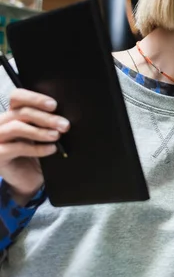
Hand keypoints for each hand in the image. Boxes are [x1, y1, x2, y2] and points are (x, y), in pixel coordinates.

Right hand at [0, 89, 69, 204]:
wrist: (28, 179)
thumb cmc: (36, 154)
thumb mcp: (41, 135)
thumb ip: (46, 124)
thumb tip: (63, 117)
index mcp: (12, 115)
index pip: (17, 97)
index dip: (34, 98)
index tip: (54, 105)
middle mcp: (1, 124)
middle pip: (21, 112)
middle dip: (46, 118)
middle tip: (64, 125)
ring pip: (16, 127)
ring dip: (40, 131)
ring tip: (56, 136)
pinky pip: (16, 148)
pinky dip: (37, 148)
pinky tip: (51, 149)